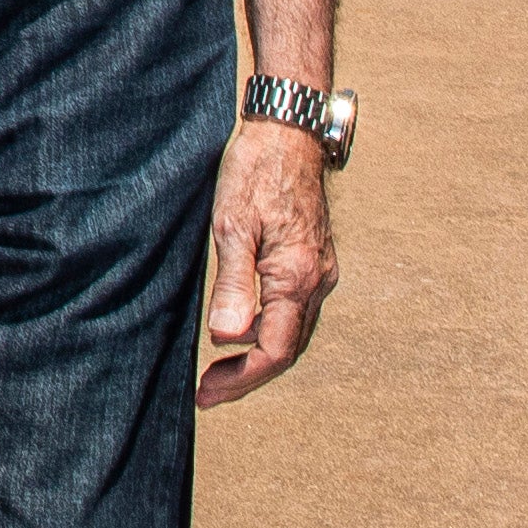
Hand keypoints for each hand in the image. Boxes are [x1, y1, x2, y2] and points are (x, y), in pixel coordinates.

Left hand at [194, 114, 337, 405]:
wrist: (288, 134)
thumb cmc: (254, 174)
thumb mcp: (231, 227)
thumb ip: (232, 285)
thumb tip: (227, 339)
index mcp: (297, 278)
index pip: (273, 351)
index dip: (240, 380)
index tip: (206, 394)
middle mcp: (317, 281)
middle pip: (287, 349)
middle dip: (249, 376)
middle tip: (209, 393)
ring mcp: (320, 272)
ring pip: (294, 332)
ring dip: (260, 356)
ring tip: (221, 371)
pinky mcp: (315, 261)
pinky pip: (295, 310)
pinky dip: (270, 330)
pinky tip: (243, 329)